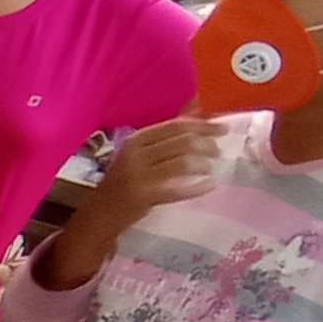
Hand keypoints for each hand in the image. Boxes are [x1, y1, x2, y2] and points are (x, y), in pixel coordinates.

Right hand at [92, 117, 233, 228]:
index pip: (175, 126)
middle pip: (182, 142)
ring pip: (182, 163)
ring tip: (210, 168)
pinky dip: (198, 187)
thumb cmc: (124, 180)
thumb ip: (168, 134)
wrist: (100, 212)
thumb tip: (198, 109)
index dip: (203, 125)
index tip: (223, 129)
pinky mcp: (145, 196)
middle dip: (207, 145)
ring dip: (203, 164)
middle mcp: (136, 154)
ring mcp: (139, 176)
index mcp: (136, 140)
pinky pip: (179, 190)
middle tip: (219, 151)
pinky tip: (210, 185)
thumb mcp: (140, 153)